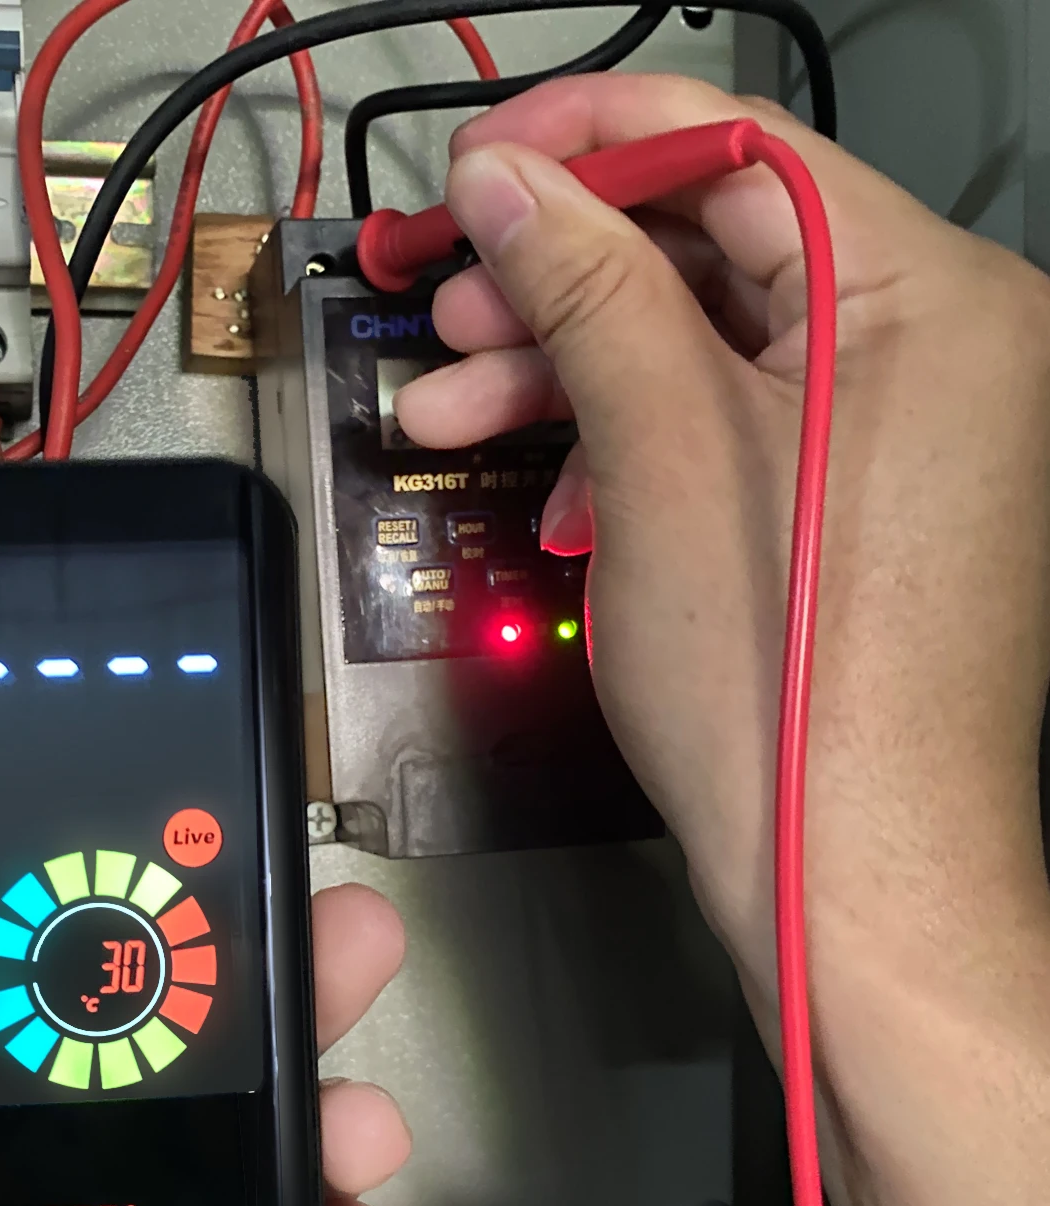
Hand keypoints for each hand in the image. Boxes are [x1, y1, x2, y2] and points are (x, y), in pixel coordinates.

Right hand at [395, 75, 1049, 1205]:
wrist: (839, 885)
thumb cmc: (787, 699)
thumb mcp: (659, 458)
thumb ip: (587, 288)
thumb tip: (508, 183)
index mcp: (930, 302)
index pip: (739, 148)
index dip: (588, 142)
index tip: (478, 168)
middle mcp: (938, 353)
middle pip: (714, 250)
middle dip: (556, 277)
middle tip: (446, 302)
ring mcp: (896, 438)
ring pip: (703, 348)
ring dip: (568, 370)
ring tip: (455, 413)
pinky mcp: (847, 509)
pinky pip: (724, 431)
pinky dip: (626, 447)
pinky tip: (553, 493)